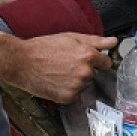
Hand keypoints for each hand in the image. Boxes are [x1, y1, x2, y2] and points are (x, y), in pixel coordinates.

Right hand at [0, 28, 115, 102]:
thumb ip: (95, 40)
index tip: (90, 59)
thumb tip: (113, 41)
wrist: (22, 62)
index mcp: (88, 55)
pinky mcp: (68, 97)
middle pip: (93, 73)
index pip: (106, 63)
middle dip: (84, 69)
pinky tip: (56, 81)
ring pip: (83, 84)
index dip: (98, 60)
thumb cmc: (44, 47)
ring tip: (59, 71)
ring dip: (75, 80)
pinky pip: (74, 94)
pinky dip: (67, 89)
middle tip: (66, 63)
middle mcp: (85, 72)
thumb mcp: (70, 37)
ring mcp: (77, 86)